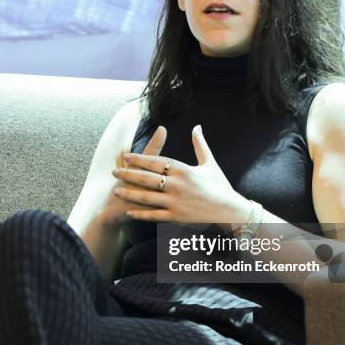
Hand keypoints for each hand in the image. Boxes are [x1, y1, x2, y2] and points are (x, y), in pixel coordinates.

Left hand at [111, 124, 250, 224]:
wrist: (231, 211)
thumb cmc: (220, 186)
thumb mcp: (210, 163)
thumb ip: (200, 145)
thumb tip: (197, 126)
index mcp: (184, 170)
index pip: (156, 162)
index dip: (139, 159)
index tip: (126, 157)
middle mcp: (177, 185)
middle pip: (147, 178)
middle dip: (128, 174)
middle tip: (114, 172)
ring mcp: (176, 202)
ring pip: (147, 197)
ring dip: (130, 194)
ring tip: (116, 191)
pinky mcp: (177, 217)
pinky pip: (154, 215)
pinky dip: (141, 214)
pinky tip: (129, 212)